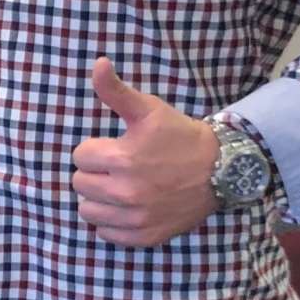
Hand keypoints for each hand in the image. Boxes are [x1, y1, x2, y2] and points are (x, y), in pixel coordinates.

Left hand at [69, 57, 218, 246]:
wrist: (220, 169)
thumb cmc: (180, 135)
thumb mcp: (149, 108)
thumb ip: (116, 90)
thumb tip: (98, 63)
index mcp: (122, 158)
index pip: (79, 157)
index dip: (95, 149)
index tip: (114, 148)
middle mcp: (126, 192)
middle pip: (80, 184)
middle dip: (95, 173)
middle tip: (118, 167)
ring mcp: (135, 217)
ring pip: (88, 211)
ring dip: (98, 199)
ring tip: (119, 187)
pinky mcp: (144, 236)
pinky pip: (107, 233)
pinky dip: (112, 222)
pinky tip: (128, 207)